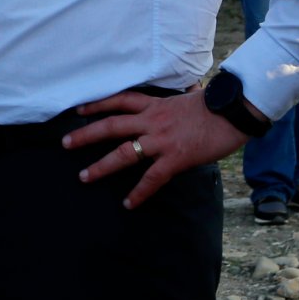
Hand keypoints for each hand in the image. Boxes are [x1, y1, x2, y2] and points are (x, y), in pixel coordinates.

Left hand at [60, 90, 248, 209]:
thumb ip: (173, 103)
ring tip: (84, 176)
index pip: (119, 100)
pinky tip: (128, 203)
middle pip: (111, 125)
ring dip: (101, 166)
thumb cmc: (215, 106)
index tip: (78, 109)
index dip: (97, 104)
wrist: (234, 111)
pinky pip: (152, 178)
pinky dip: (139, 192)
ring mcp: (161, 139)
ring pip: (124, 152)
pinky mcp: (175, 158)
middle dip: (85, 135)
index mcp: (154, 105)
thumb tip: (181, 96)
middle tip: (64, 143)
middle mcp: (152, 120)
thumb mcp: (186, 98)